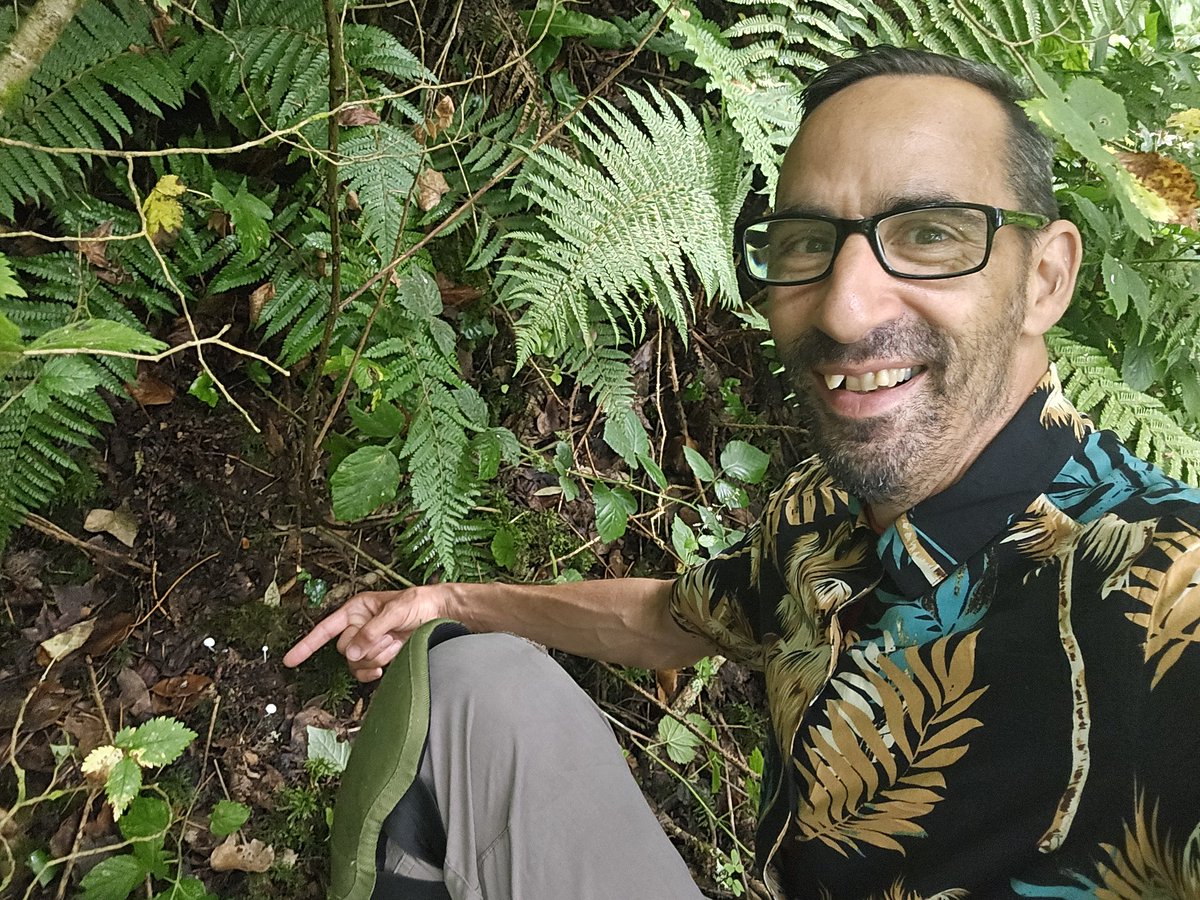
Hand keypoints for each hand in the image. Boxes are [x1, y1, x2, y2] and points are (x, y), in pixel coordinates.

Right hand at [282, 586, 448, 681]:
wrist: (440, 614)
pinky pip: (365, 672)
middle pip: (344, 649)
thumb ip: (372, 630)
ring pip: (355, 663)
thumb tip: (351, 652)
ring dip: (375, 657)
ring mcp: (368, 644)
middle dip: (365, 647)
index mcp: (356, 610)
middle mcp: (357, 627)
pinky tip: (386, 665)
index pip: (325, 629)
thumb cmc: (418, 604)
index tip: (289, 660)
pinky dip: (374, 671)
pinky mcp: (379, 657)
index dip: (306, 645)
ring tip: (395, 643)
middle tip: (388, 637)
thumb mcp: (396, 611)